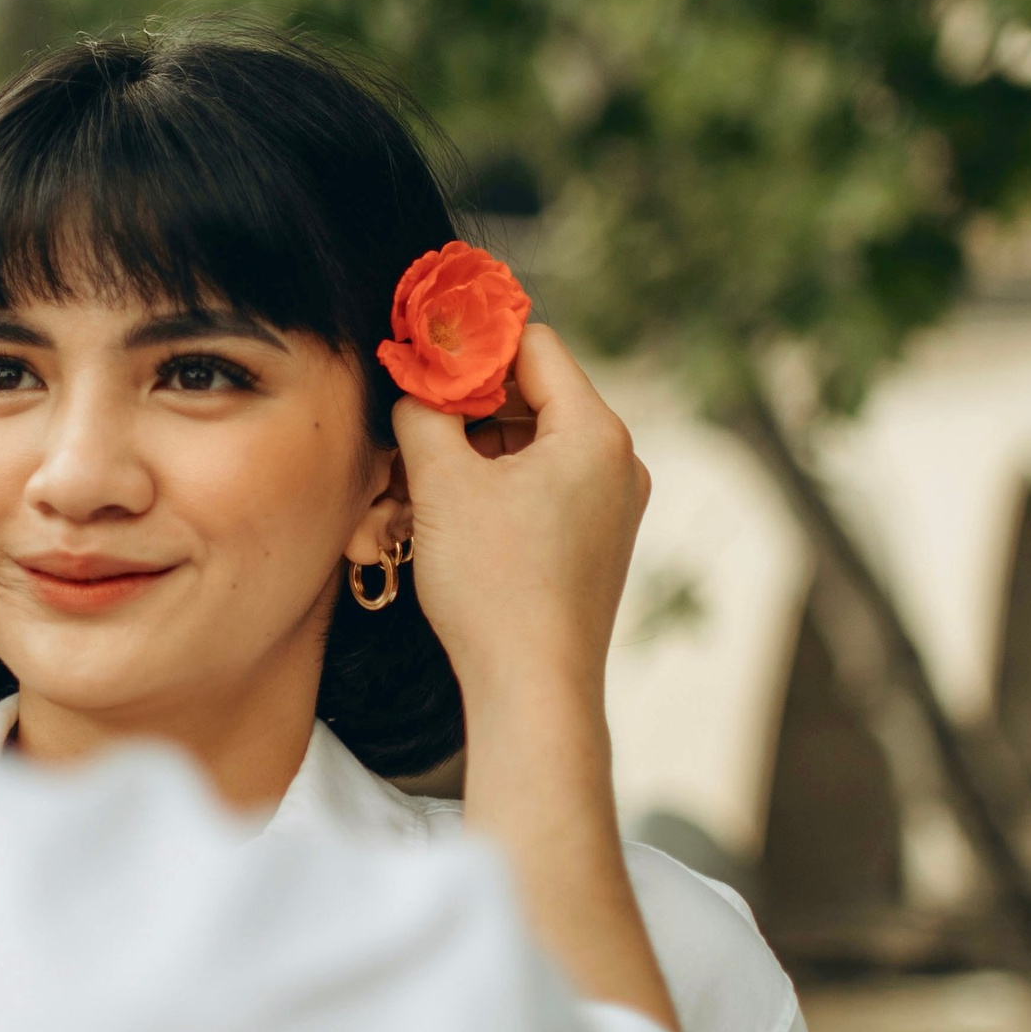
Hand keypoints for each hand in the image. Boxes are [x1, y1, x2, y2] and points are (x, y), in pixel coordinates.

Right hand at [397, 326, 670, 1021]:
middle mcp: (619, 462)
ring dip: (476, 447)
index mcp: (596, 431)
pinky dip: (497, 486)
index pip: (534, 345)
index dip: (473, 339)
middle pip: (534, 395)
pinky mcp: (597, 545)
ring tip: (419, 470)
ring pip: (534, 445)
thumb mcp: (442, 483)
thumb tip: (411, 377)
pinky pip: (544, 488)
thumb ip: (423, 411)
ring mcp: (613, 507)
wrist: (533, 692)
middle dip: (468, 400)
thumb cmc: (493, 587)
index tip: (421, 345)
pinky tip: (446, 511)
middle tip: (411, 411)